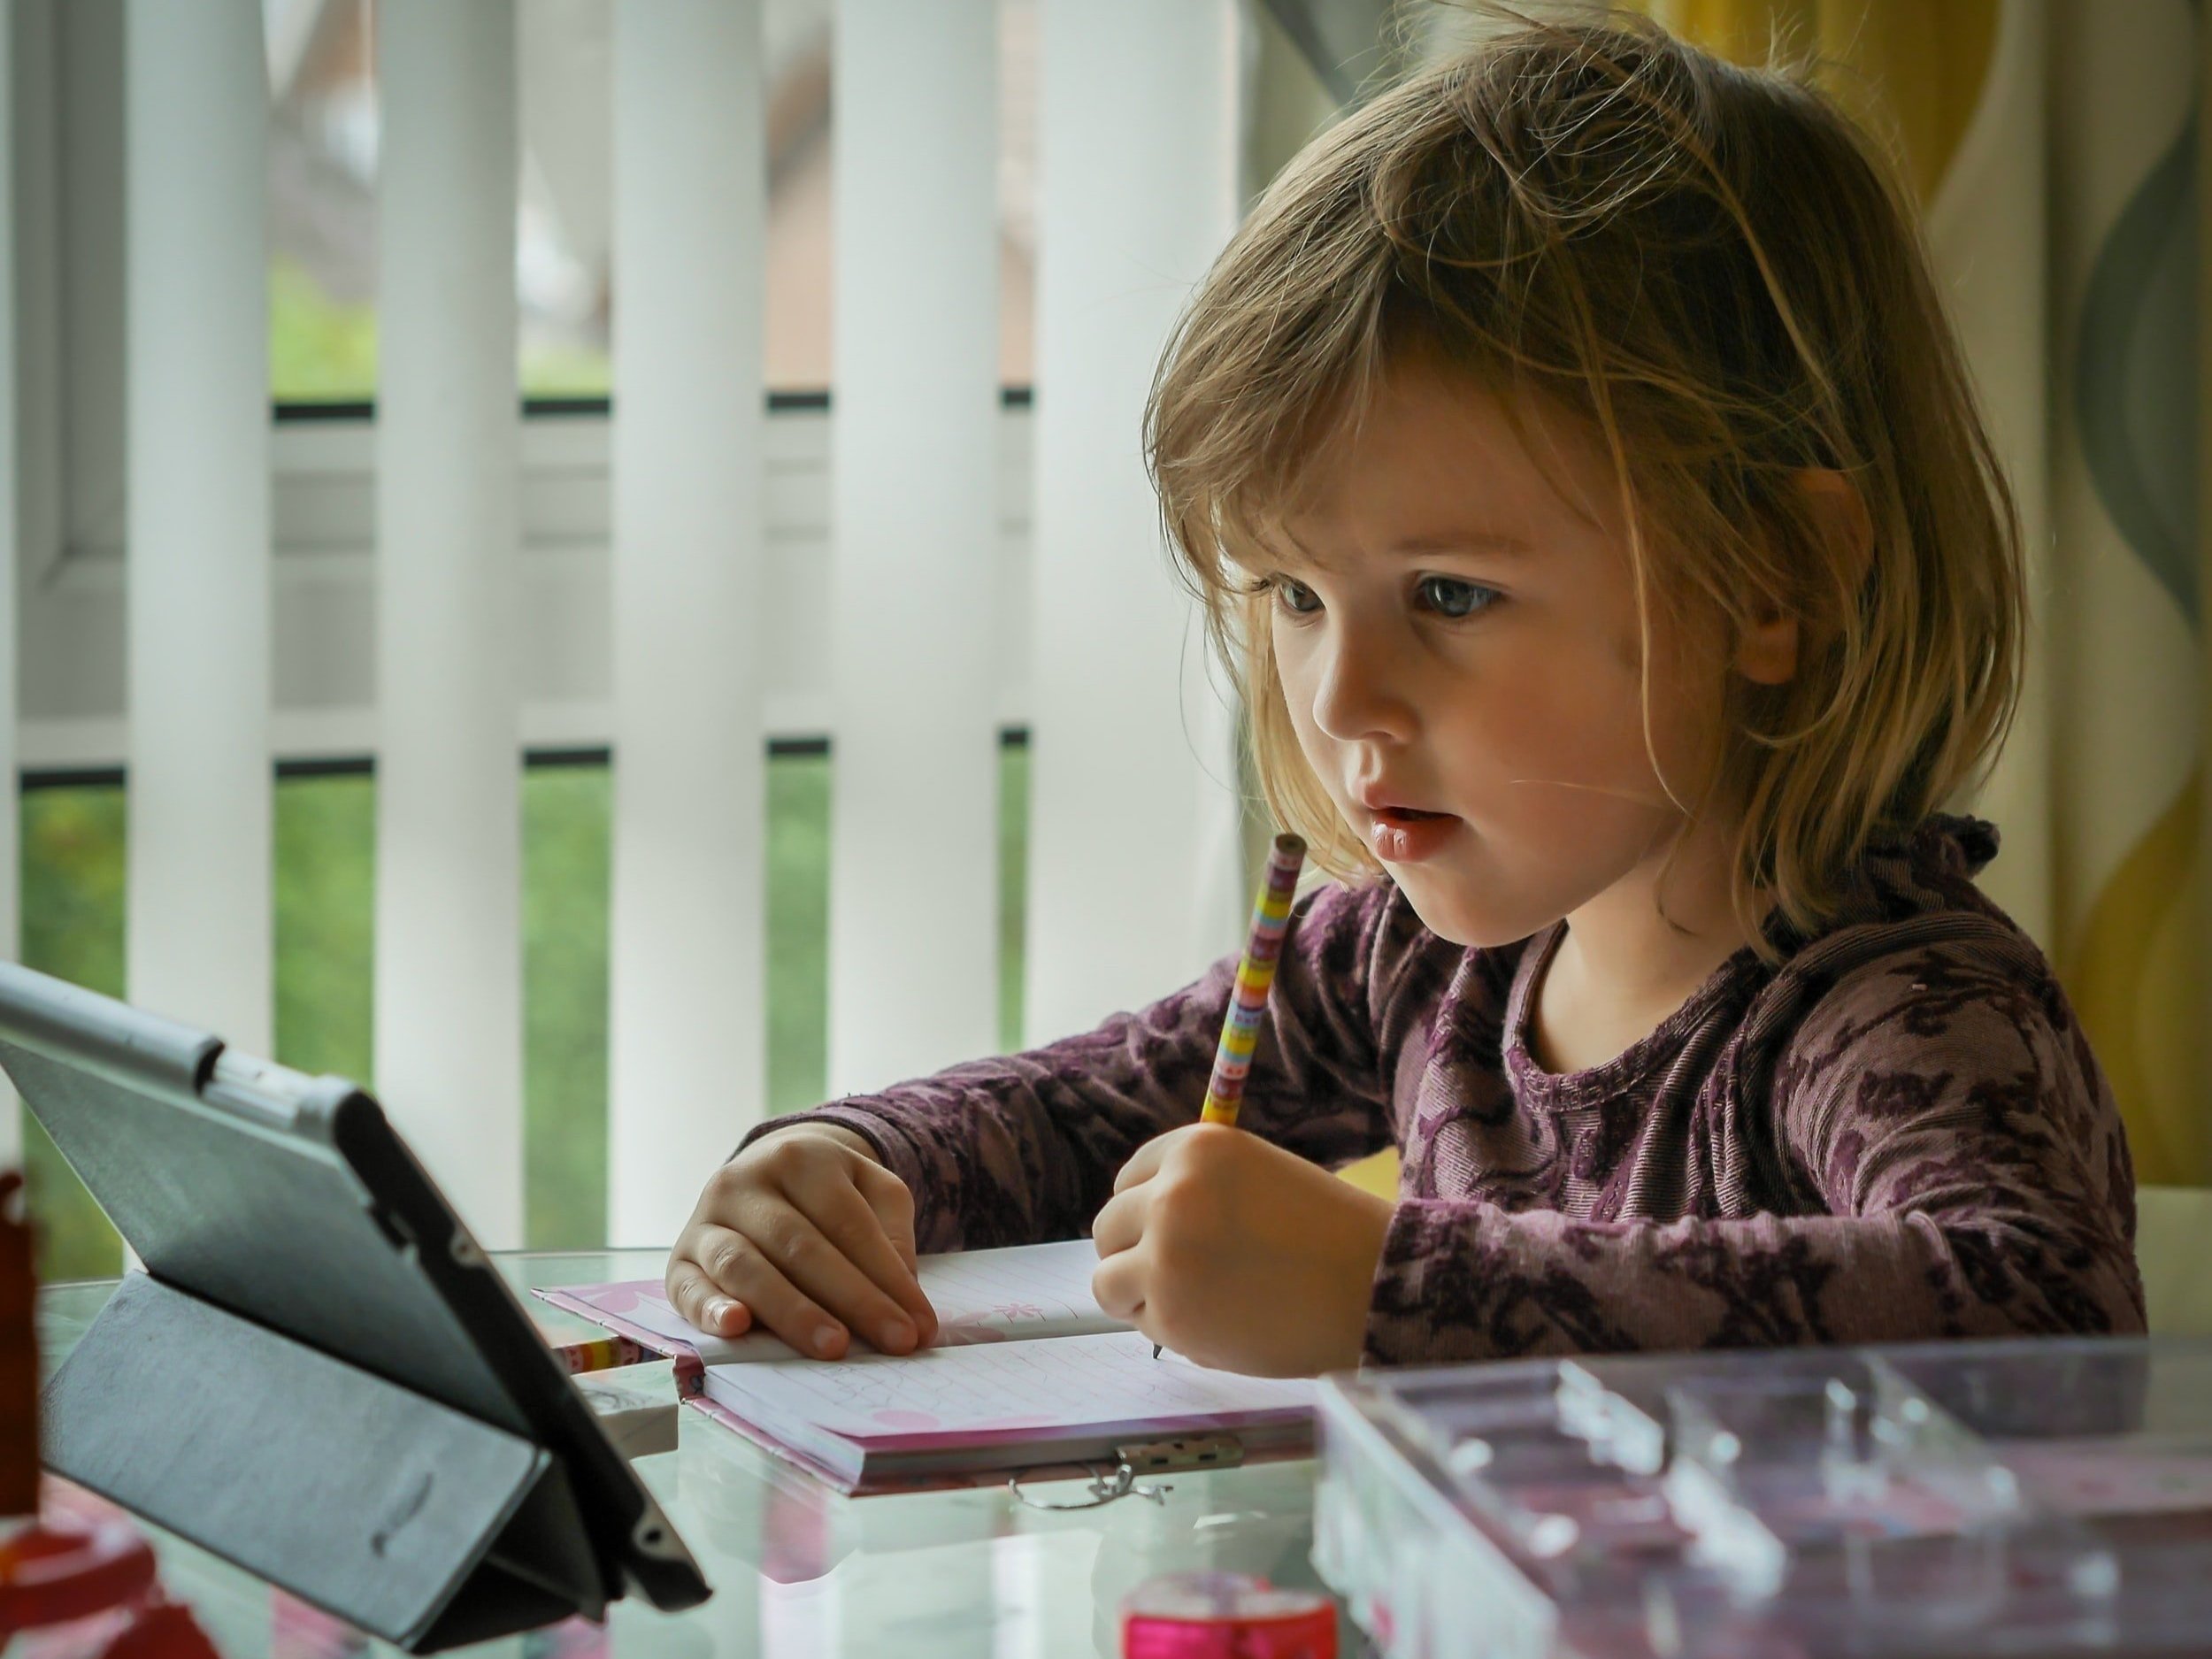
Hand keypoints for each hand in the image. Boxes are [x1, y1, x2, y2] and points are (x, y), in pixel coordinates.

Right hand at [665, 1123, 938, 1359]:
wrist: (766, 1170)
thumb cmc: (830, 1193)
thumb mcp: (873, 1190)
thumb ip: (892, 1233)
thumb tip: (903, 1293)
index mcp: (800, 1157)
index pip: (848, 1222)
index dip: (887, 1276)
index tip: (919, 1326)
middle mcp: (744, 1182)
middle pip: (801, 1245)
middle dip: (852, 1299)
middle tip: (892, 1342)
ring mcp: (705, 1220)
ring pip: (745, 1266)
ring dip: (791, 1311)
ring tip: (834, 1346)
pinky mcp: (678, 1260)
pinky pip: (688, 1288)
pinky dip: (710, 1310)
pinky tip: (738, 1328)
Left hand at [1090, 1123, 1391, 1375]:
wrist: (1374, 1287)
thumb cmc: (1327, 1234)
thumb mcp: (1255, 1177)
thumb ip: (1197, 1189)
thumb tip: (1137, 1222)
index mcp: (1195, 1148)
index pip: (1129, 1178)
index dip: (1145, 1210)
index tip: (1170, 1233)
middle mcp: (1170, 1194)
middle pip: (1108, 1227)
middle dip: (1133, 1254)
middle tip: (1178, 1276)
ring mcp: (1164, 1256)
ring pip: (1107, 1280)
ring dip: (1140, 1296)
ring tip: (1195, 1303)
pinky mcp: (1170, 1315)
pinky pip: (1141, 1324)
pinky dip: (1169, 1330)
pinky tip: (1219, 1325)